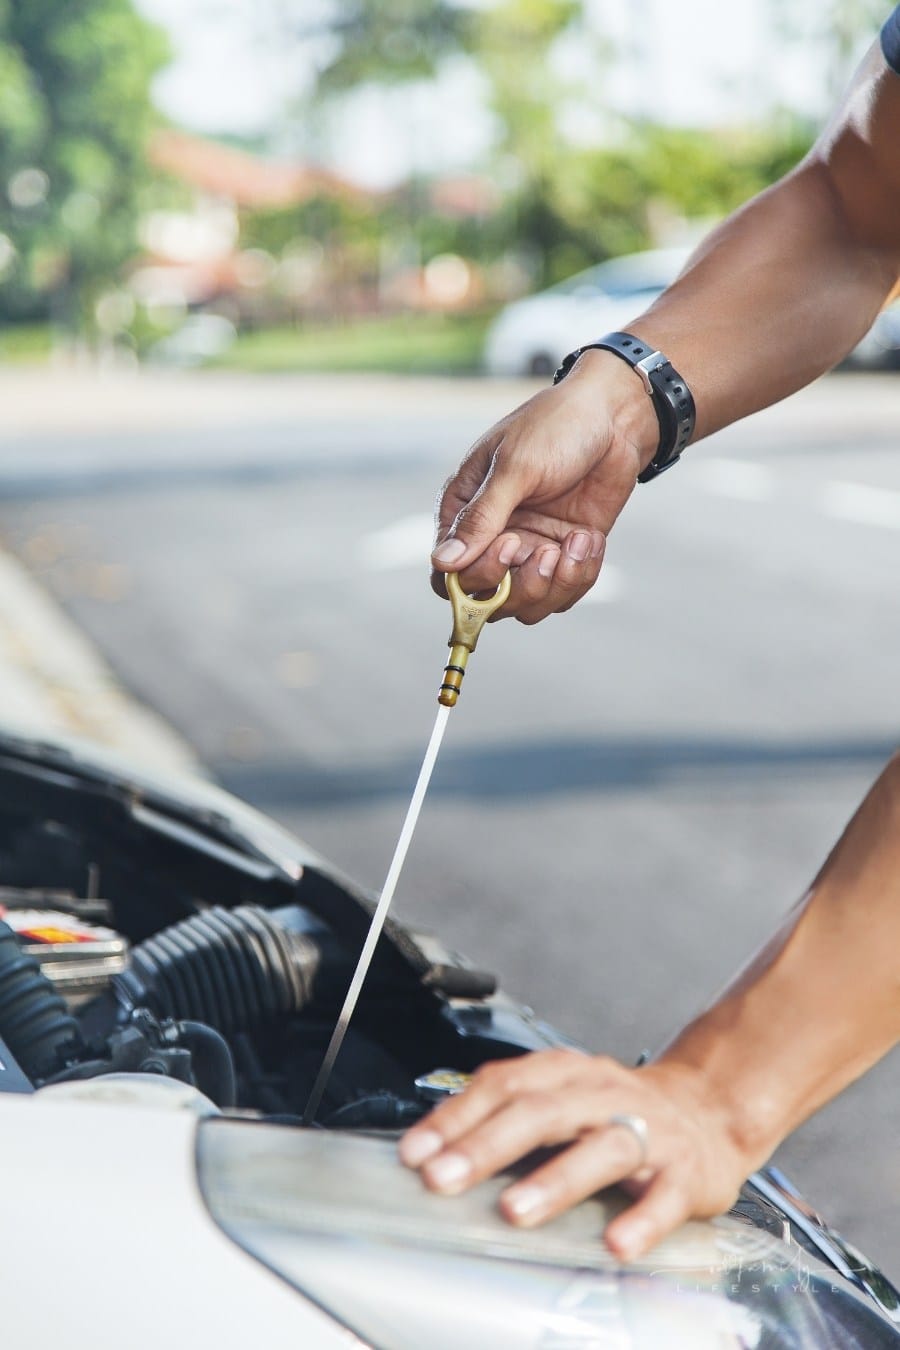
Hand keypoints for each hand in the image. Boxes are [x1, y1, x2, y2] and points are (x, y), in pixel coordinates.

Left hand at [398, 1048, 751, 1261]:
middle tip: (444, 1178)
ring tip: (514, 1210)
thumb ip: (507, 1115)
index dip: (457, 1116)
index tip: (416, 1152)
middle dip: (488, 1146)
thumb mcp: (562, 1096)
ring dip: (555, 1179)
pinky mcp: (686, 1172)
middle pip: (542, 1112)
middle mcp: (604, 1094)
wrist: (708, 1110)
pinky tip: (616, 1243)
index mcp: (567, 1073)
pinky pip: (664, 1196)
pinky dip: (642, 1220)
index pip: (504, 1085)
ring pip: (601, 1148)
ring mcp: (649, 1130)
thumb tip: (435, 1149)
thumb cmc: (617, 1110)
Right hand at [430, 352, 657, 623]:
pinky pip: (564, 594)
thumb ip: (480, 519)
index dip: (476, 577)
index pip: (449, 576)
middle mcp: (491, 539)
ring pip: (527, 606)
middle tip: (549, 549)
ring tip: (576, 543)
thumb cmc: (555, 427)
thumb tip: (442, 563)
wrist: (613, 417)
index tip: (511, 546)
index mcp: (464, 513)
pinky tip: (590, 538)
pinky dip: (580, 575)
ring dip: (555, 585)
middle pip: (487, 601)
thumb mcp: (515, 468)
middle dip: (522, 586)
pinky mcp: (564, 556)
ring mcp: (529, 550)